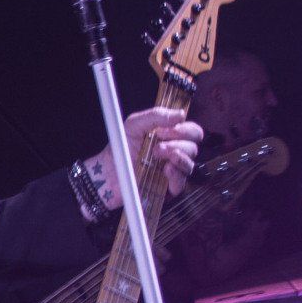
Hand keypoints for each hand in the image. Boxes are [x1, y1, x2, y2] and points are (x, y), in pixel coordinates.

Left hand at [87, 108, 202, 209]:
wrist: (108, 172)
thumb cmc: (121, 147)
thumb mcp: (134, 124)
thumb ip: (156, 115)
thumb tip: (181, 113)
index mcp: (171, 137)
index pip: (193, 131)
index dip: (185, 129)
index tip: (166, 130)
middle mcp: (176, 153)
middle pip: (194, 147)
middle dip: (179, 143)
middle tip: (158, 145)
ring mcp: (173, 172)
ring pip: (190, 164)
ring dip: (176, 157)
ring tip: (156, 154)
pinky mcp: (167, 188)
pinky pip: (181, 183)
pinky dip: (175, 175)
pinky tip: (164, 170)